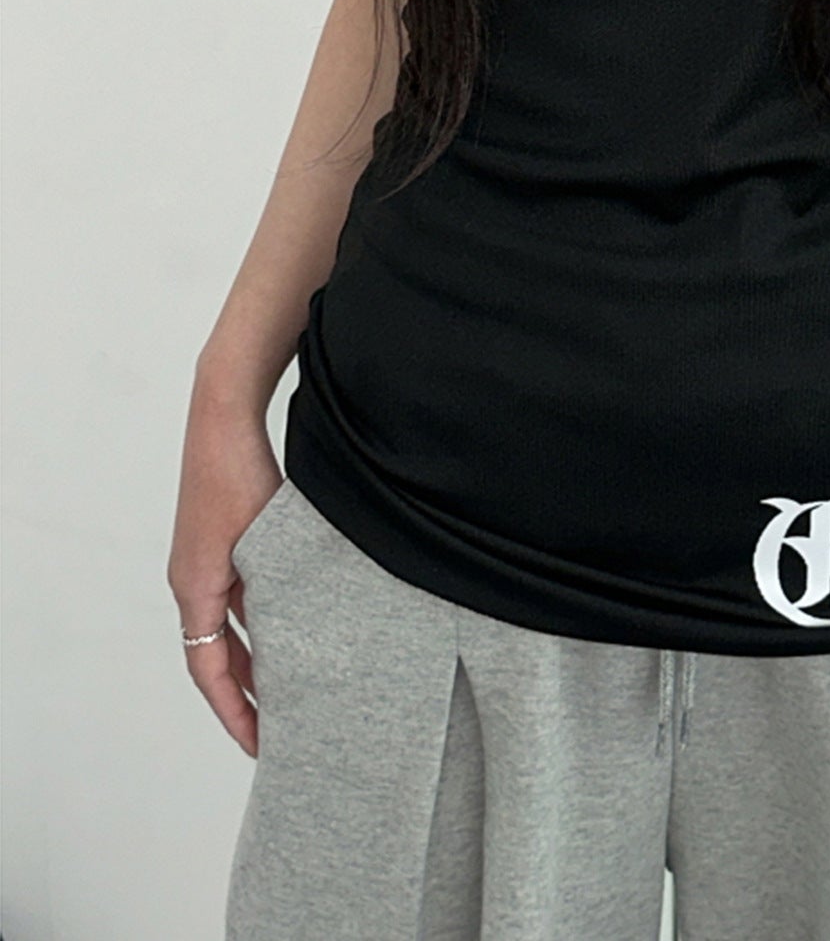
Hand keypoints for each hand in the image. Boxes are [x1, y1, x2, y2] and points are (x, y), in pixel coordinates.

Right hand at [167, 394, 282, 758]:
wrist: (224, 414)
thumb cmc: (240, 471)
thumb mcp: (263, 540)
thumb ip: (278, 590)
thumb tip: (307, 638)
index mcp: (195, 586)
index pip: (208, 670)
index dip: (234, 711)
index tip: (259, 744)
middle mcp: (193, 578)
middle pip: (216, 654)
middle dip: (245, 694)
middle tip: (280, 729)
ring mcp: (206, 559)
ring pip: (228, 625)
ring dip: (255, 656)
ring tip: (291, 687)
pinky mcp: (222, 540)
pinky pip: (237, 595)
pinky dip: (261, 618)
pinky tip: (294, 626)